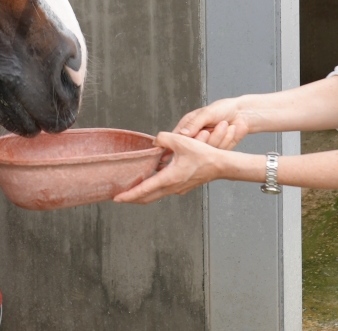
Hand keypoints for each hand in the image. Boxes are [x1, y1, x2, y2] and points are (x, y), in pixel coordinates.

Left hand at [113, 132, 228, 203]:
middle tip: (119, 197)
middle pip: (147, 198)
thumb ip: (163, 138)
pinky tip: (150, 180)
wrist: (220, 165)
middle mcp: (172, 187)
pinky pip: (163, 191)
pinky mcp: (182, 187)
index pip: (144, 190)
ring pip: (155, 195)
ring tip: (131, 190)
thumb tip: (154, 141)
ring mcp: (177, 189)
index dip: (128, 195)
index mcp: (169, 178)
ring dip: (142, 194)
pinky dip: (153, 189)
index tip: (117, 198)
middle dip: (131, 199)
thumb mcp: (181, 140)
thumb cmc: (203, 154)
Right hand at [173, 97, 250, 148]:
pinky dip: (225, 140)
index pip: (177, 137)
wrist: (243, 114)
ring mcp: (207, 144)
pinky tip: (230, 130)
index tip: (178, 147)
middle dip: (202, 140)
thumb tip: (182, 134)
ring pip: (206, 150)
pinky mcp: (218, 150)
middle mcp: (197, 136)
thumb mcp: (207, 113)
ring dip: (217, 137)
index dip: (175, 144)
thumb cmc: (224, 108)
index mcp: (189, 125)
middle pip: (192, 148)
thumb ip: (194, 123)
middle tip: (208, 131)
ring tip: (224, 124)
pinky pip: (218, 151)